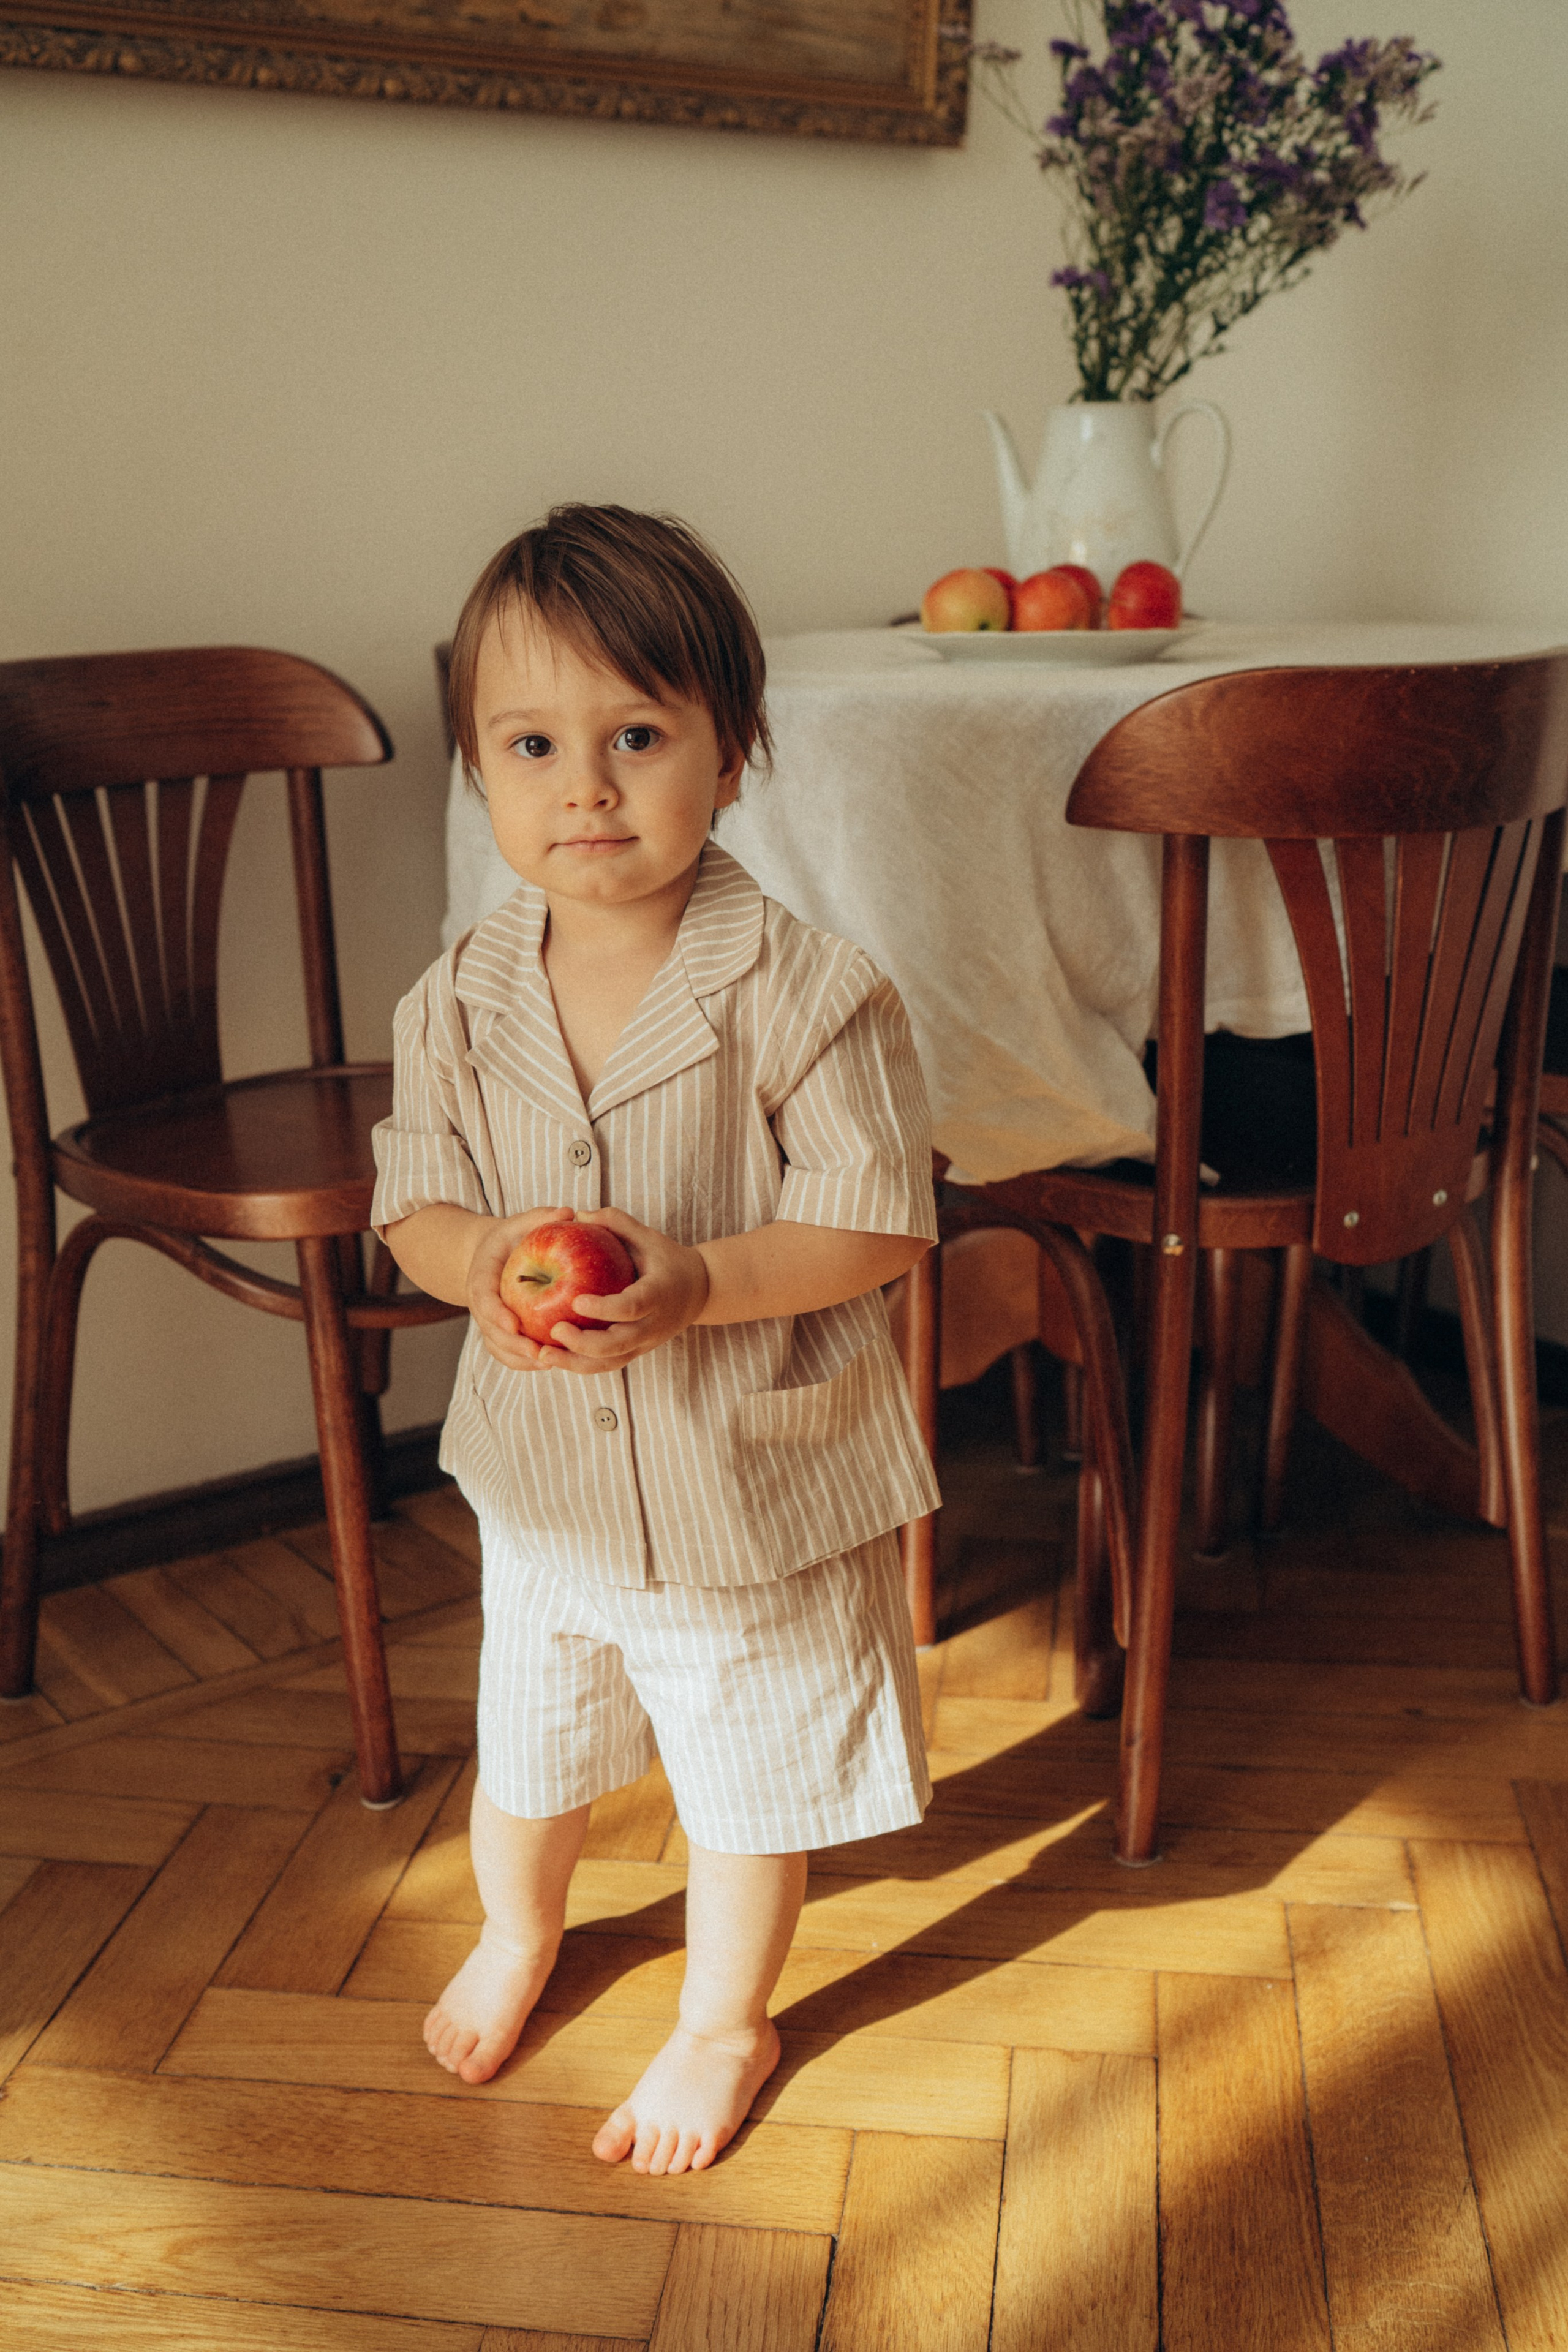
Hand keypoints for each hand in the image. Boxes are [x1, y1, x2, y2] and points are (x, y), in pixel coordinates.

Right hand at [466, 1206, 580, 1372]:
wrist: (491, 1257)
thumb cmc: (510, 1239)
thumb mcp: (519, 1224)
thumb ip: (540, 1218)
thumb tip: (570, 1212)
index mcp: (481, 1279)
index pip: (485, 1300)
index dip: (497, 1314)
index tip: (514, 1323)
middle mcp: (482, 1306)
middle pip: (491, 1332)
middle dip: (513, 1345)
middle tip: (538, 1353)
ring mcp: (490, 1323)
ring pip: (499, 1348)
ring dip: (520, 1360)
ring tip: (549, 1363)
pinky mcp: (501, 1335)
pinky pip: (509, 1355)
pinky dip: (526, 1363)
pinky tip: (553, 1364)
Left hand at [525, 1205, 709, 1374]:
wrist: (700, 1291)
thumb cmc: (668, 1259)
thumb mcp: (649, 1237)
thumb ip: (617, 1223)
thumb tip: (578, 1215)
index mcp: (658, 1294)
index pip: (632, 1307)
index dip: (605, 1308)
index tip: (576, 1301)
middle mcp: (653, 1325)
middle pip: (619, 1344)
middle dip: (584, 1343)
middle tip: (554, 1329)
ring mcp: (645, 1343)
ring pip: (610, 1363)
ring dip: (577, 1363)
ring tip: (544, 1355)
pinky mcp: (635, 1352)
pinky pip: (606, 1365)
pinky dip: (580, 1365)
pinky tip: (554, 1358)